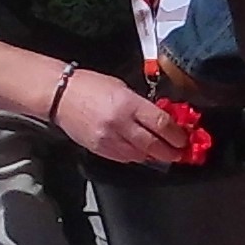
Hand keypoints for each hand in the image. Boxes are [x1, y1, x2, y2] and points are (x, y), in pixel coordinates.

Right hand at [54, 65, 201, 164]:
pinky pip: (125, 158)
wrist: (60, 95)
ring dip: (155, 156)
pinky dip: (137, 157)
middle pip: (154, 145)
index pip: (161, 124)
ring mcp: (109, 139)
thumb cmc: (90, 85)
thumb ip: (141, 105)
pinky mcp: (100, 149)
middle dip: (170, 151)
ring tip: (163, 154)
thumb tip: (160, 120)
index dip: (177, 134)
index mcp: (128, 104)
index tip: (184, 138)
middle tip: (179, 153)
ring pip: (141, 156)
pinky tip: (142, 154)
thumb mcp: (122, 87)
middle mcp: (120, 124)